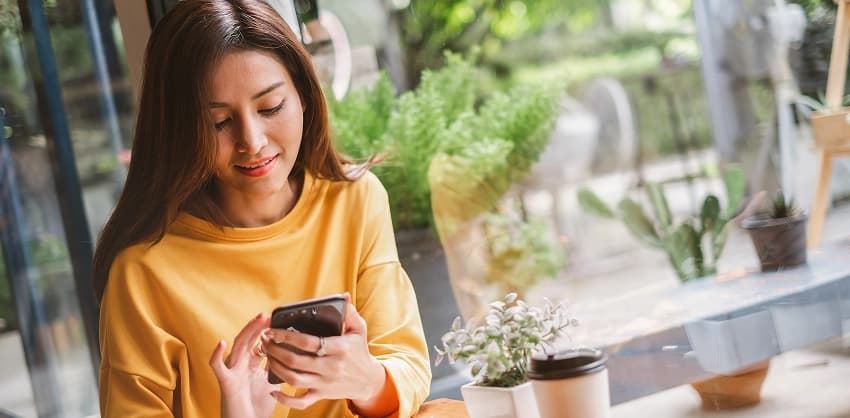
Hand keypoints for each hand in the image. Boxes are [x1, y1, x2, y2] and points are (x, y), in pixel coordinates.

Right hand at [210, 313, 277, 417]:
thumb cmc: (257, 408)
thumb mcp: (272, 383)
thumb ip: (276, 367)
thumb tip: (289, 355)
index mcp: (251, 365)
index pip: (257, 343)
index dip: (264, 332)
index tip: (275, 321)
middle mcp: (240, 366)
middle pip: (247, 340)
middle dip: (257, 327)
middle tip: (267, 315)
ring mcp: (232, 372)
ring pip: (237, 347)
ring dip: (247, 332)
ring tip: (257, 321)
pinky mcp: (225, 383)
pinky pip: (217, 368)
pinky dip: (216, 355)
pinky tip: (221, 343)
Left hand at [262, 293, 386, 410]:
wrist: (367, 380)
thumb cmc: (359, 351)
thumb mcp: (359, 329)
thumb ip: (349, 313)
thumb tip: (344, 296)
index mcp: (339, 348)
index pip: (309, 342)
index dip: (287, 336)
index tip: (272, 330)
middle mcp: (331, 367)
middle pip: (296, 361)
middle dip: (275, 350)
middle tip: (264, 341)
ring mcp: (325, 383)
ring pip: (294, 379)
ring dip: (276, 368)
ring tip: (267, 356)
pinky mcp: (321, 395)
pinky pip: (300, 402)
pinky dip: (285, 399)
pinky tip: (273, 390)